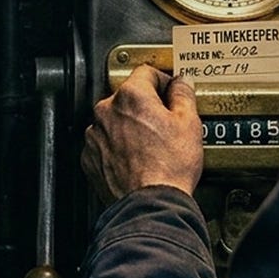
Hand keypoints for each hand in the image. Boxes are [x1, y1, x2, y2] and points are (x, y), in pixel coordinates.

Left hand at [83, 65, 203, 205]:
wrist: (149, 205)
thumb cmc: (168, 168)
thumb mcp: (189, 124)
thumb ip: (183, 95)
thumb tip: (181, 84)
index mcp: (131, 96)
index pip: (146, 72)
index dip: (163, 80)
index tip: (170, 90)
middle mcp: (107, 111)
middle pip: (128, 97)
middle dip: (146, 107)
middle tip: (165, 124)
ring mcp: (95, 135)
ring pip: (115, 121)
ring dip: (129, 127)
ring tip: (151, 146)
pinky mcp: (90, 158)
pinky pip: (104, 143)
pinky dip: (117, 148)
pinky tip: (136, 159)